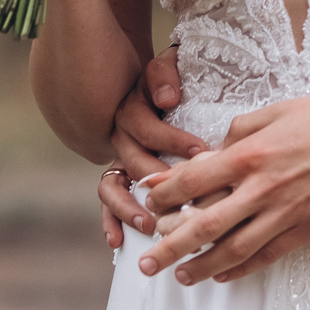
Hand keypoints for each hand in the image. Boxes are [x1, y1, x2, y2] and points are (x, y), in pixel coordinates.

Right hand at [99, 49, 197, 246]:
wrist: (160, 84)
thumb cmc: (171, 80)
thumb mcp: (169, 68)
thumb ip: (164, 75)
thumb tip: (168, 98)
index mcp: (131, 109)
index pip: (146, 127)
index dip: (172, 140)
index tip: (201, 152)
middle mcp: (120, 136)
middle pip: (132, 161)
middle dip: (156, 181)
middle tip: (179, 197)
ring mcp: (118, 159)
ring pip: (112, 187)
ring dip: (128, 208)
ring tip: (148, 225)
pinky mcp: (120, 178)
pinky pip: (108, 202)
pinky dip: (110, 221)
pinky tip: (117, 241)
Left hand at [133, 94, 309, 284]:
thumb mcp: (276, 110)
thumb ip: (239, 130)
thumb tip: (216, 151)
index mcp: (249, 155)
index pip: (193, 181)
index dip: (165, 196)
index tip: (148, 204)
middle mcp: (260, 190)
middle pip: (203, 225)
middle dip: (169, 247)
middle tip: (145, 263)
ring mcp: (283, 215)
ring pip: (232, 249)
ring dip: (200, 267)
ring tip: (180, 278)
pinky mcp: (304, 231)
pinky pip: (266, 256)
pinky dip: (241, 269)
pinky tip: (222, 276)